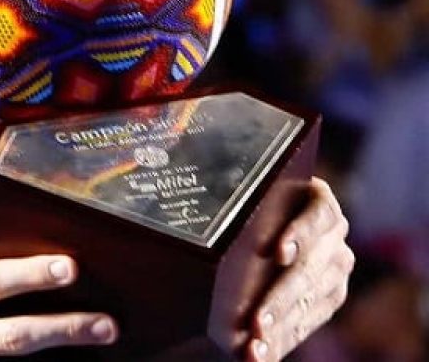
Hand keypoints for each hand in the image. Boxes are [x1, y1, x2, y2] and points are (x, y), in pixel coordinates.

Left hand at [242, 178, 353, 360]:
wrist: (265, 216)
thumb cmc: (242, 199)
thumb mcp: (243, 192)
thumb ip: (237, 195)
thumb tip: (203, 203)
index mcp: (318, 200)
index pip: (316, 215)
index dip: (299, 234)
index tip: (277, 253)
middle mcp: (334, 235)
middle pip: (308, 269)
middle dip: (279, 299)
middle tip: (256, 322)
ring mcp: (335, 267)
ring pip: (307, 302)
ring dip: (280, 328)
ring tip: (254, 345)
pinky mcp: (331, 295)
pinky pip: (307, 323)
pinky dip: (281, 342)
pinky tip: (257, 355)